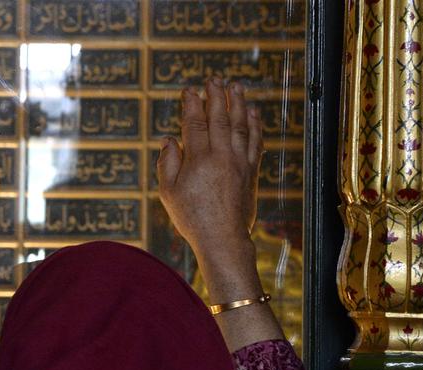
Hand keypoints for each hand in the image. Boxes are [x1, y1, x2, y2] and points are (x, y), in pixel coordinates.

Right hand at [157, 77, 262, 281]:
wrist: (222, 237)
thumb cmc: (191, 217)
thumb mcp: (168, 192)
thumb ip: (167, 163)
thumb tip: (169, 140)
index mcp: (198, 159)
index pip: (195, 123)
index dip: (191, 104)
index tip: (189, 90)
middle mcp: (222, 155)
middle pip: (220, 117)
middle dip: (216, 95)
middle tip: (214, 79)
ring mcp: (239, 161)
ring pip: (240, 124)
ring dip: (238, 103)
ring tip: (235, 87)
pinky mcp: (251, 171)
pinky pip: (255, 141)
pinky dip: (254, 124)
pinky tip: (252, 113)